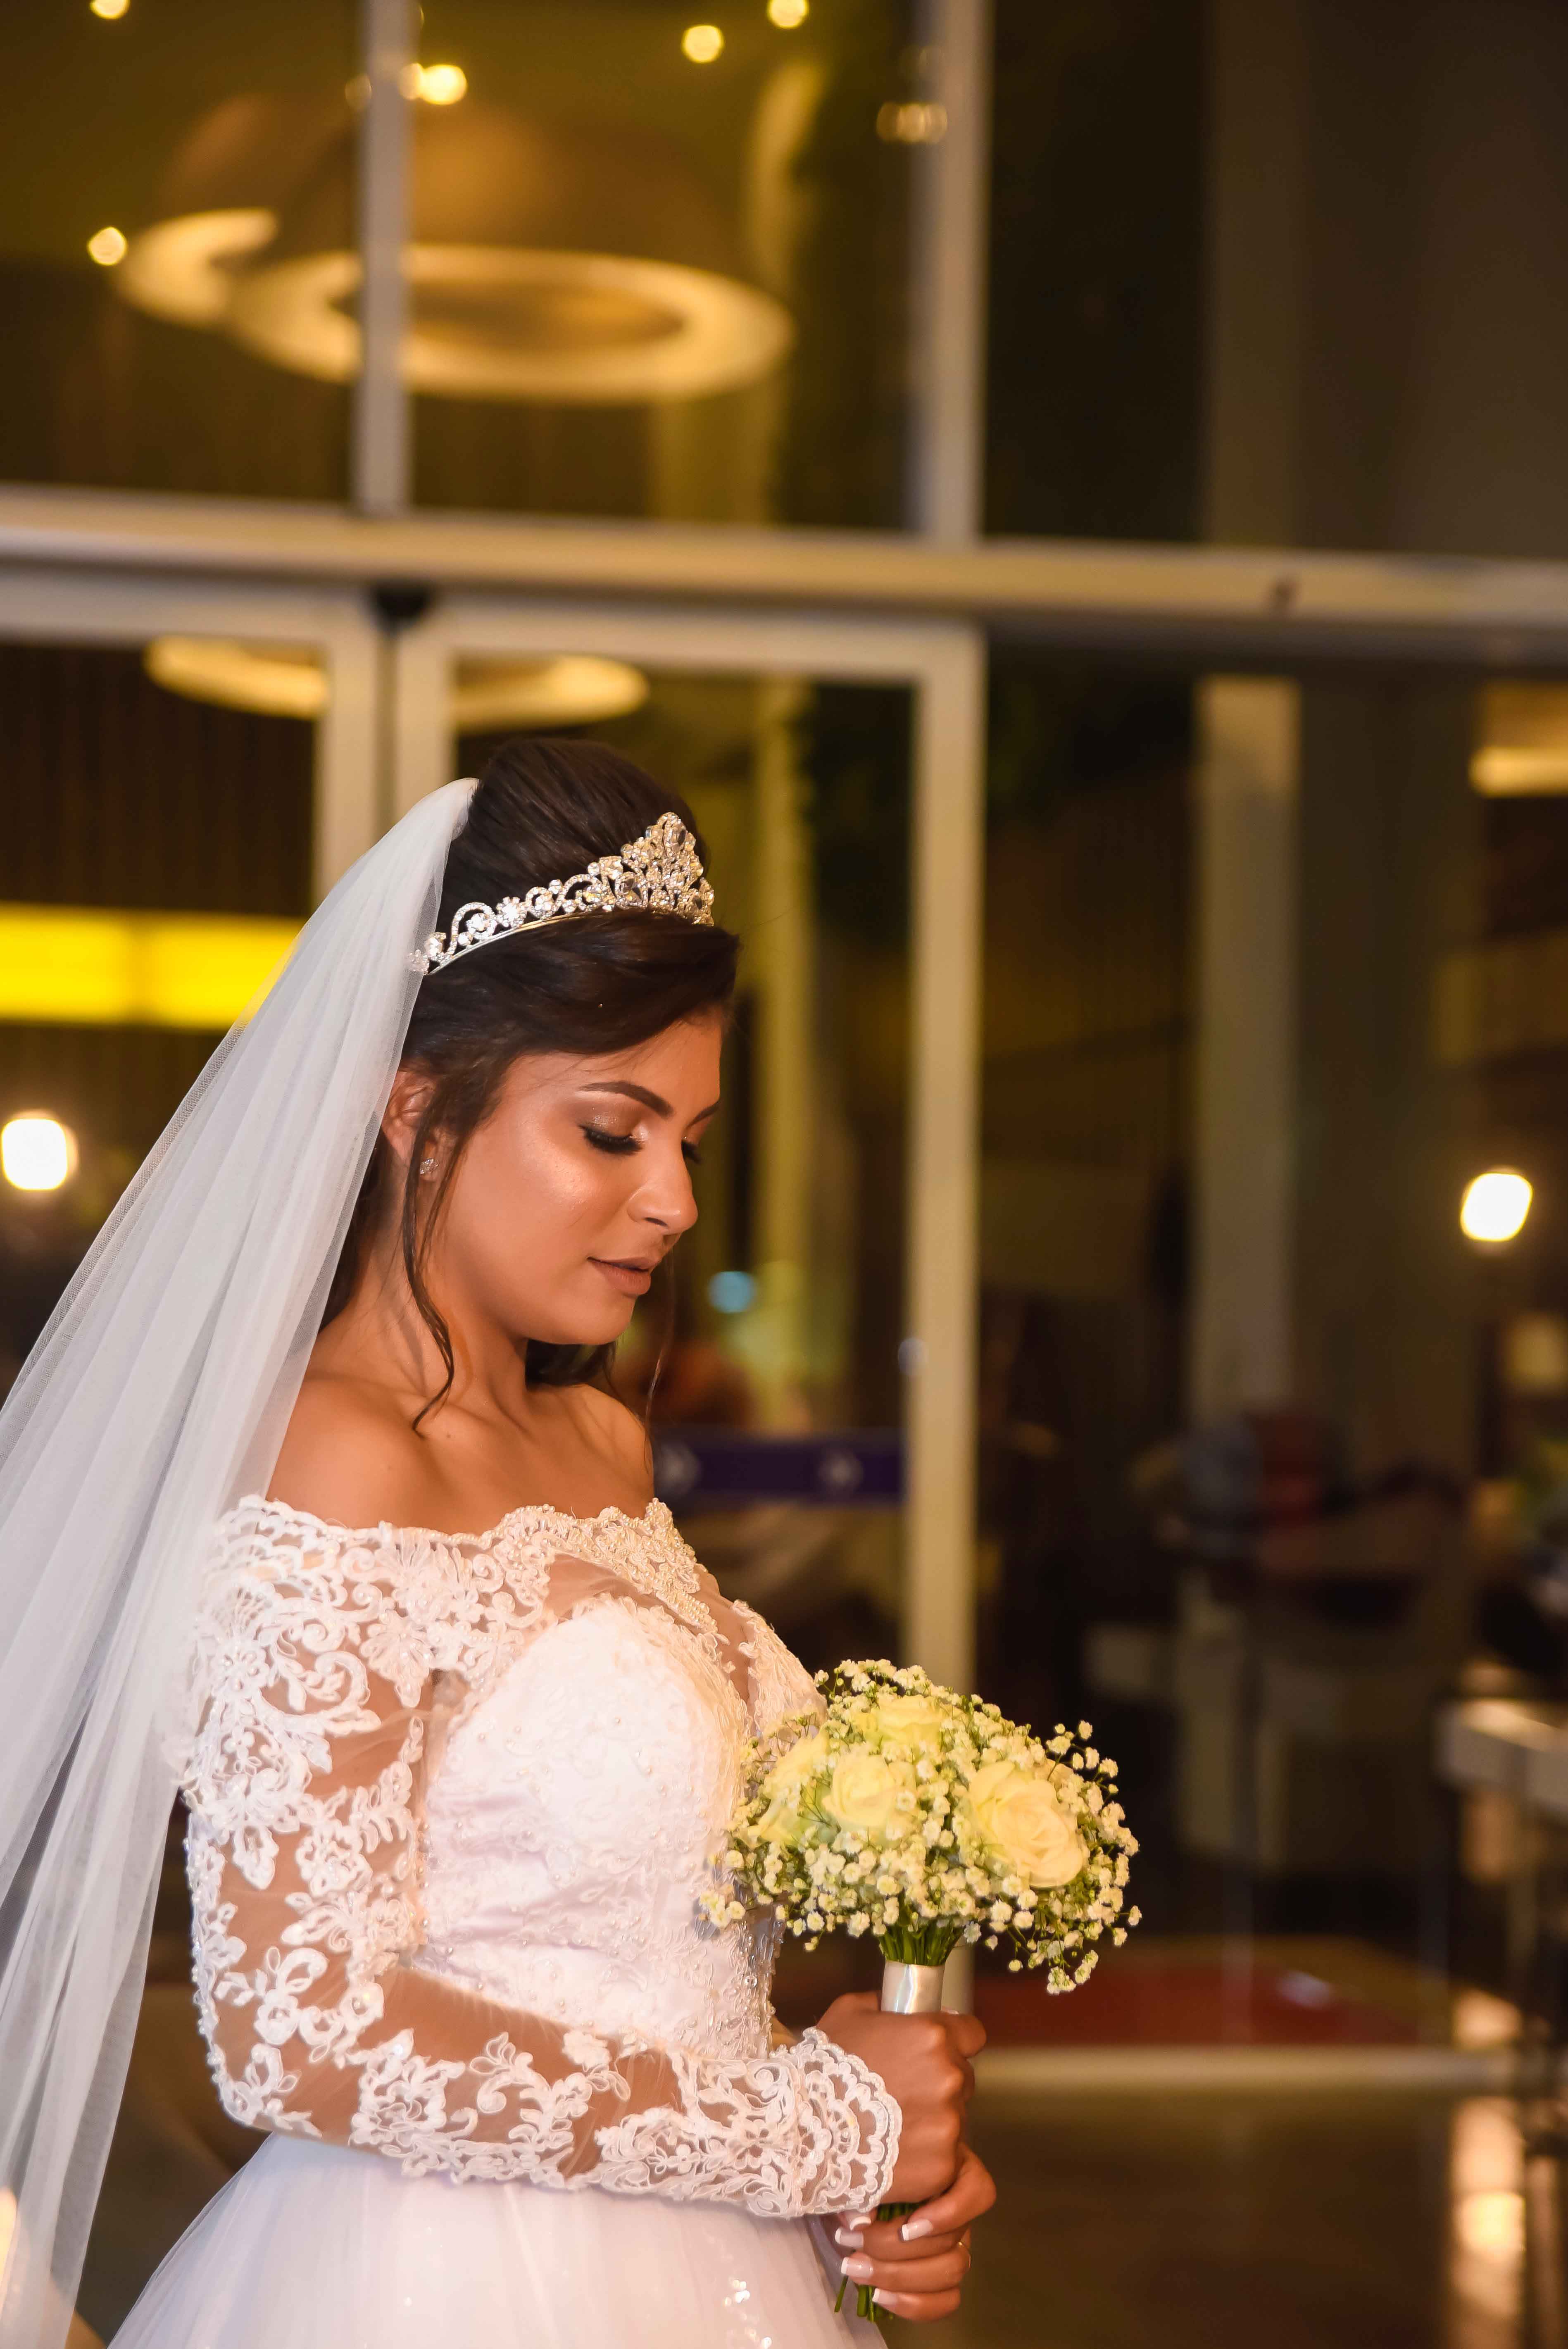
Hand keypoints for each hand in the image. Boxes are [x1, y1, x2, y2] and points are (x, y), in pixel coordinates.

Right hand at [813, 1991, 985, 2203]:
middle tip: (900, 2093)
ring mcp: (950, 2126)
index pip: (973, 2034)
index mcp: (934, 2036)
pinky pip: (949, 2159)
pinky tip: (900, 2158)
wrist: (801, 2132)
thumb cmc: (822, 2068)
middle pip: (962, 2077)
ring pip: (955, 2119)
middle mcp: (950, 2078)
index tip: (940, 2051)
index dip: (956, 2041)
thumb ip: (884, 2005)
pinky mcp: (943, 2167)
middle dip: (938, 2083)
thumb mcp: (849, 2013)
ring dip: (933, 2121)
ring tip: (891, 2128)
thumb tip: (903, 2006)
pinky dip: (929, 2159)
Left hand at [833, 2141, 996, 2322]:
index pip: (978, 2193)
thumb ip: (867, 2187)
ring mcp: (956, 2245)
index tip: (905, 2227)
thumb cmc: (867, 2168)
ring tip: (855, 2267)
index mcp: (953, 2171)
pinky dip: (911, 2304)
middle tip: (853, 2242)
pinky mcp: (945, 2277)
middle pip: (952, 2242)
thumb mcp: (867, 2169)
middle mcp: (960, 2210)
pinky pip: (946, 2301)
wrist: (859, 2186)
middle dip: (897, 2250)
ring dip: (898, 2276)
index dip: (946, 2216)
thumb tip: (860, 2222)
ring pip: (951, 2272)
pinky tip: (877, 2294)